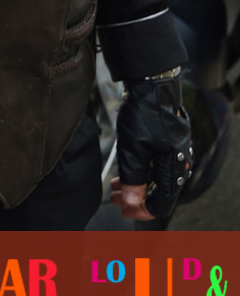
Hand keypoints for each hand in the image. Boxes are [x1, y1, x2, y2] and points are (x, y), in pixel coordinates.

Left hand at [112, 73, 192, 219]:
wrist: (152, 84)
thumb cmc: (144, 113)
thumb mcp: (133, 149)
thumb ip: (133, 178)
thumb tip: (131, 203)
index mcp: (174, 167)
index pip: (163, 202)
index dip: (142, 211)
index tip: (124, 210)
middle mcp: (179, 162)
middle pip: (160, 192)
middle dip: (136, 198)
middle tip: (116, 199)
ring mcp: (174, 151)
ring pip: (156, 178)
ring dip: (136, 185)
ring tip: (116, 186)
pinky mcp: (167, 142)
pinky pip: (156, 165)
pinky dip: (141, 172)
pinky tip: (125, 171)